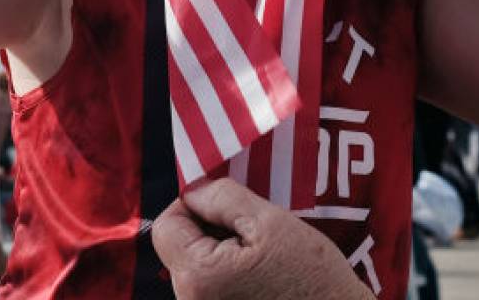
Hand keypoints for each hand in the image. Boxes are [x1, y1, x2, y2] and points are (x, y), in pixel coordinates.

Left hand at [150, 179, 370, 299]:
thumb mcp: (270, 221)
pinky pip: (210, 287)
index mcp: (198, 275)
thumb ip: (222, 198)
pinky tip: (260, 277)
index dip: (193, 205)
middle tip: (254, 231)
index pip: (166, 225)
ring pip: (195, 267)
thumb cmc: (312, 276)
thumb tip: (192, 191)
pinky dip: (229, 273)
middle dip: (210, 229)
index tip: (228, 205)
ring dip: (221, 252)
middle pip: (179, 248)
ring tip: (262, 257)